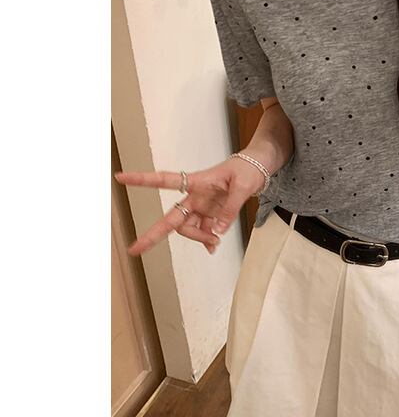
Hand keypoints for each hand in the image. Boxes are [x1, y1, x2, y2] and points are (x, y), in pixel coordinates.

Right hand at [113, 158, 264, 256]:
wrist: (259, 167)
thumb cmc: (248, 169)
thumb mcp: (242, 187)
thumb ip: (229, 210)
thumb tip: (217, 233)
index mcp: (197, 182)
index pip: (165, 180)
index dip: (142, 180)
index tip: (120, 178)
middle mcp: (195, 196)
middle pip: (172, 219)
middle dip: (153, 234)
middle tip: (134, 249)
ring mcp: (202, 206)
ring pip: (189, 229)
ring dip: (199, 238)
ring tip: (216, 243)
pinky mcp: (211, 214)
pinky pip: (203, 231)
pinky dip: (207, 239)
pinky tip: (213, 245)